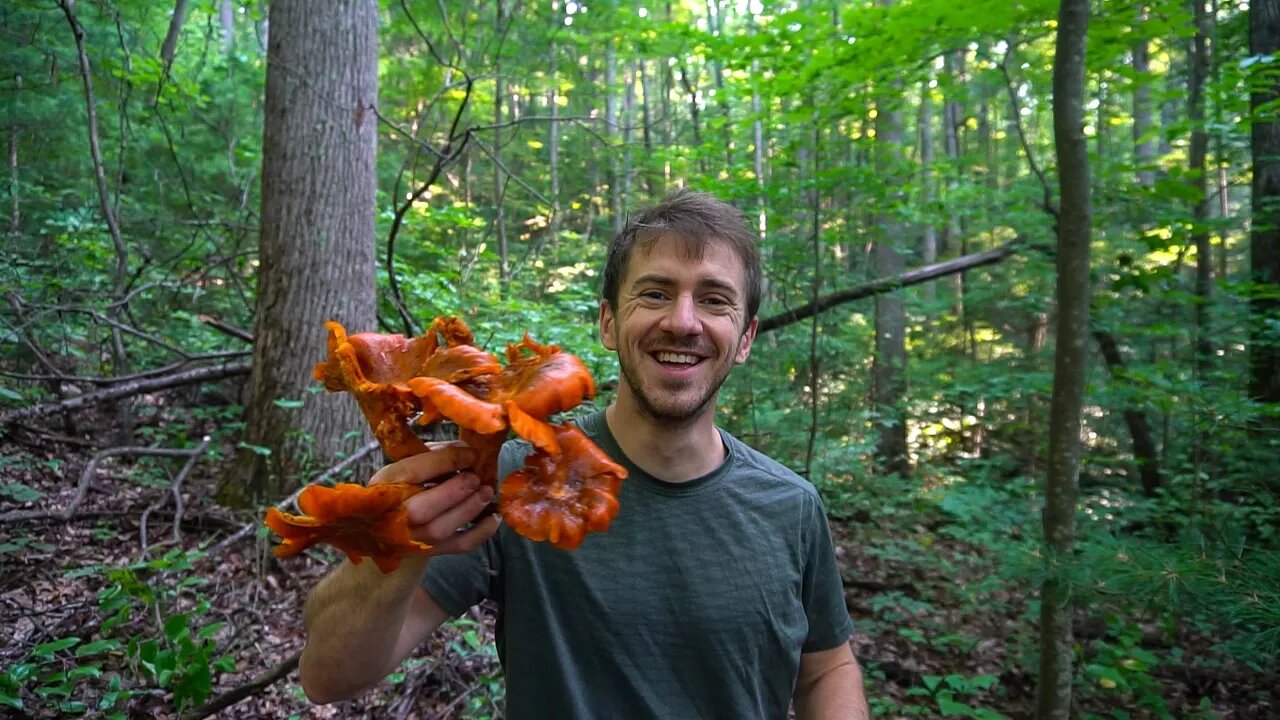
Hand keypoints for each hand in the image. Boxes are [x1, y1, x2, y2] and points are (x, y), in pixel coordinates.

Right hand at [368, 444, 498, 555]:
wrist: (391, 528)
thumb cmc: (403, 489)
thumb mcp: (406, 466)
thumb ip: (432, 455)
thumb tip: (462, 448)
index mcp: (387, 485)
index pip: (414, 472)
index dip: (446, 460)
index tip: (470, 454)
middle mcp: (396, 515)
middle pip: (423, 509)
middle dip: (456, 490)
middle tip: (476, 478)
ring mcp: (415, 537)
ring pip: (442, 528)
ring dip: (470, 508)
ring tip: (487, 492)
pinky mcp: (435, 550)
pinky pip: (461, 545)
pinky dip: (482, 532)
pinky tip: (493, 516)